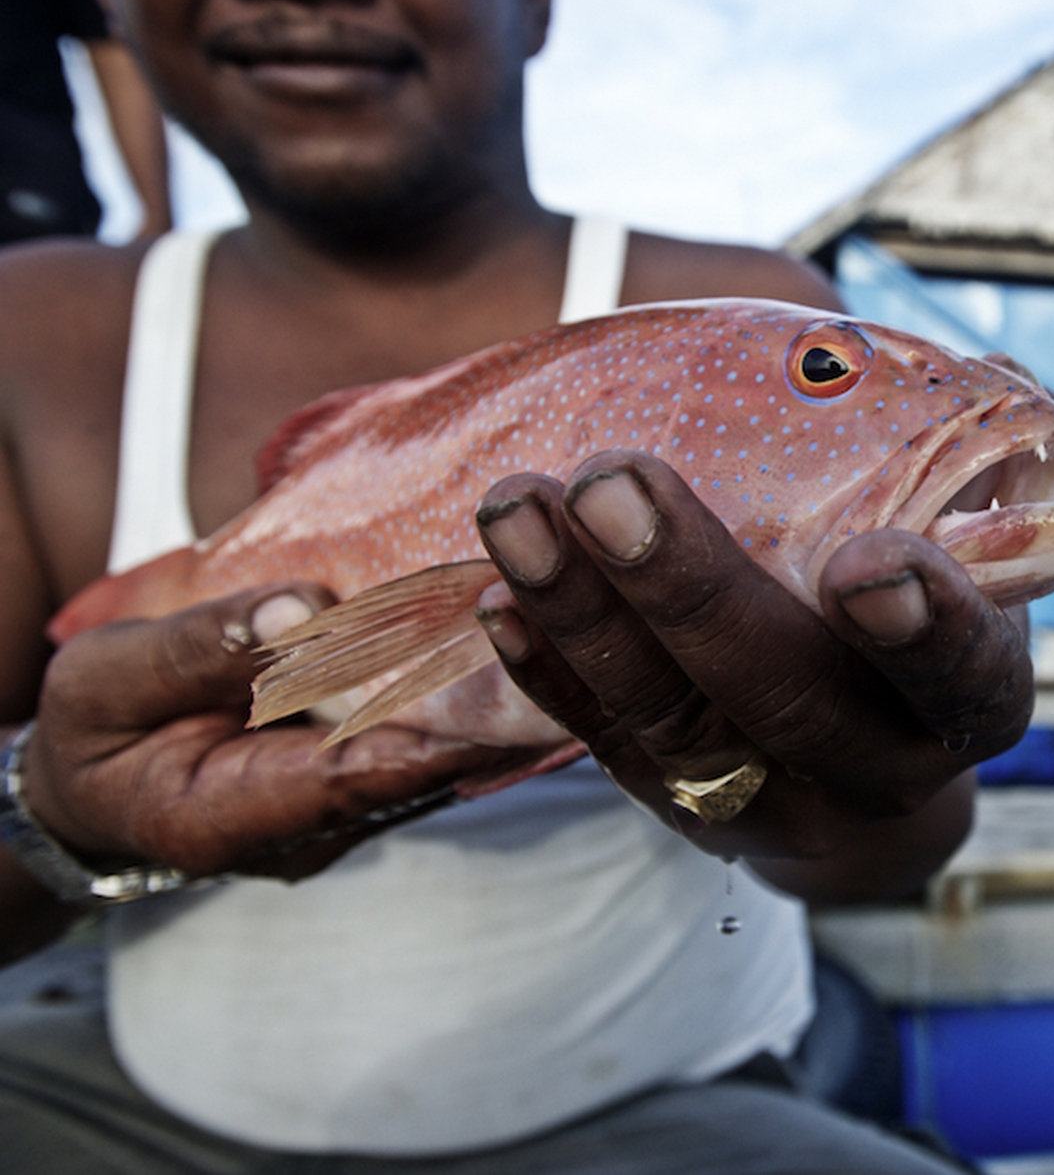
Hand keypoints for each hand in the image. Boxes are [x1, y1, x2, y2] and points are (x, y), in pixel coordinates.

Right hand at [25, 586, 542, 880]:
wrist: (99, 783)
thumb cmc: (96, 731)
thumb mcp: (106, 682)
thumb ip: (196, 650)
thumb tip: (294, 614)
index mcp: (229, 819)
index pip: (352, 781)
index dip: (433, 735)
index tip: (504, 690)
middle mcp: (310, 829)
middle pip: (415, 766)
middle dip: (491, 707)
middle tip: (566, 638)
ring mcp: (345, 812)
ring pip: (436, 753)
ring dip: (497, 696)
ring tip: (567, 626)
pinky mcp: (367, 781)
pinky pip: (429, 737)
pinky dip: (473, 690)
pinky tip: (529, 636)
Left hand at [473, 450, 1032, 862]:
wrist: (874, 754)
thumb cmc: (922, 598)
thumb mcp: (967, 544)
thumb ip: (963, 463)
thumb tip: (968, 358)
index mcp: (977, 699)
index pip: (964, 677)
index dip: (923, 628)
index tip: (865, 564)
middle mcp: (883, 770)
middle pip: (792, 700)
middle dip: (694, 591)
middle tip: (614, 484)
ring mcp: (779, 805)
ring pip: (678, 724)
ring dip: (588, 614)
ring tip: (520, 509)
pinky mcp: (689, 813)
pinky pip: (612, 748)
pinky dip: (554, 674)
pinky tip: (504, 598)